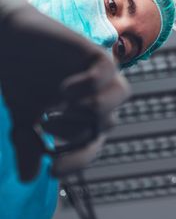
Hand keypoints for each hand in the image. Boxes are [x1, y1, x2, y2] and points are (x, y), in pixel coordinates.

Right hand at [0, 0, 129, 180]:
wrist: (7, 40)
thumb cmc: (20, 78)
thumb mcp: (23, 117)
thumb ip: (29, 144)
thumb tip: (28, 178)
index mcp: (85, 113)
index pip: (93, 143)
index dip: (78, 160)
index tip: (52, 171)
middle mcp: (98, 94)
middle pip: (107, 122)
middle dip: (77, 131)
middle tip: (46, 126)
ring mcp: (99, 73)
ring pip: (121, 93)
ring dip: (95, 108)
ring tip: (63, 108)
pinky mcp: (93, 52)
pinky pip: (107, 70)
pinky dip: (90, 84)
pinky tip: (65, 89)